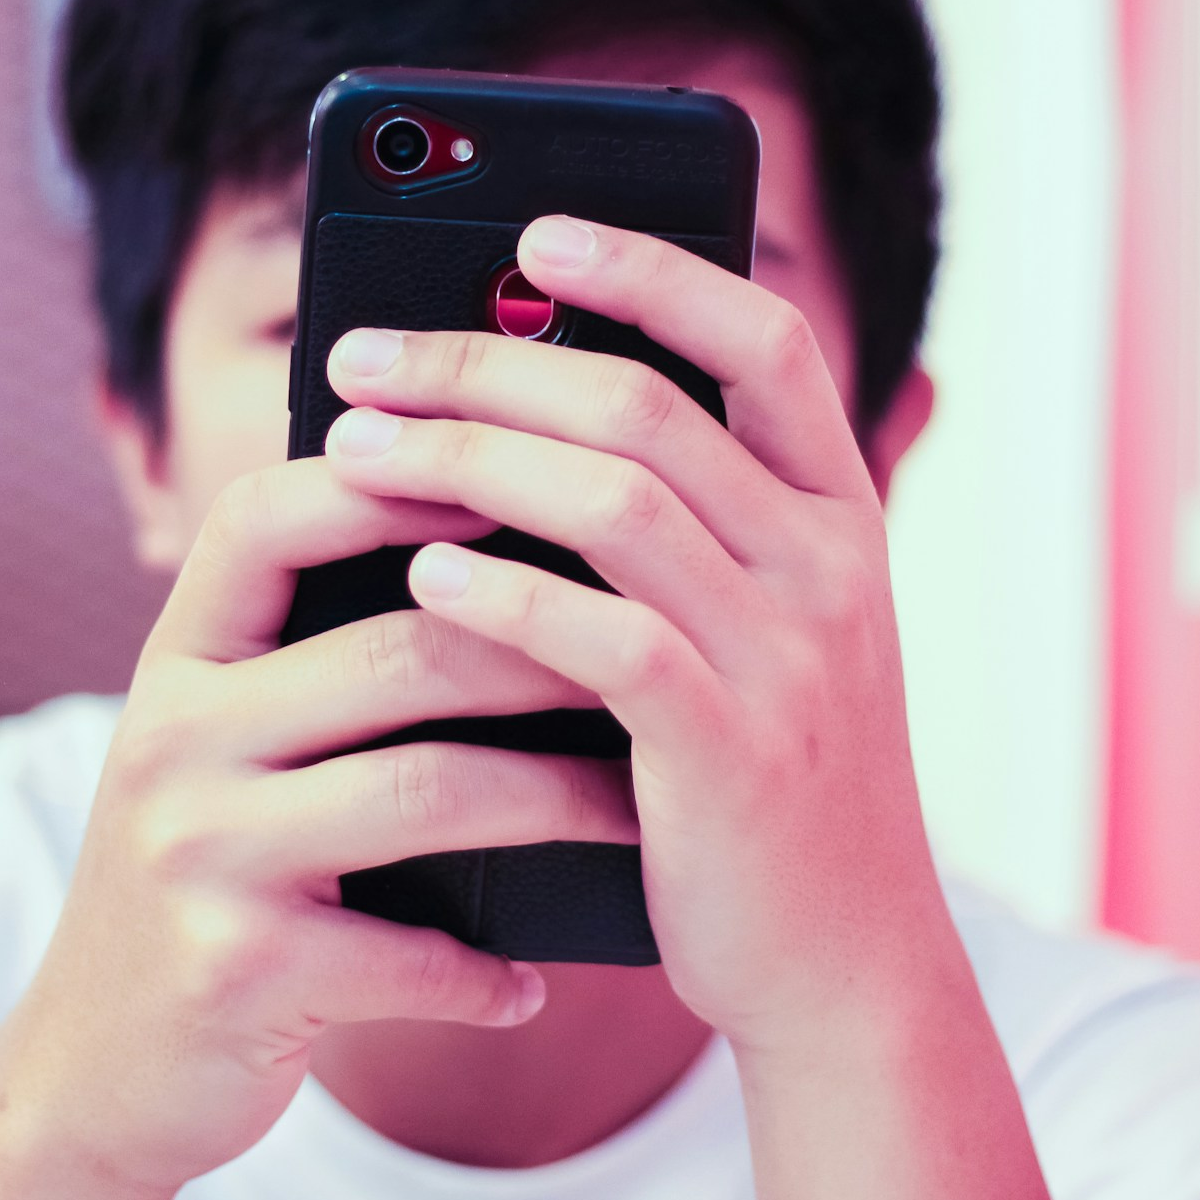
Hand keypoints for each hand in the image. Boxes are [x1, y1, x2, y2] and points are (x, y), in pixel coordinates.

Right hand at [0, 458, 638, 1194]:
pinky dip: (485, 973)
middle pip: (396, 652)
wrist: (93, 1073)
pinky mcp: (234, 972)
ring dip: (555, 799)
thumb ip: (307, 662)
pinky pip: (407, 955)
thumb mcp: (217, 752)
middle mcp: (172, 740)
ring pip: (425, 789)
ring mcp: (197, 855)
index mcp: (177, 663)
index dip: (392, 485)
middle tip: (660, 656)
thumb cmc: (204, 881)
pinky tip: (531, 981)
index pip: (266, 521)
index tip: (522, 472)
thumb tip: (502, 566)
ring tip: (634, 808)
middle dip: (547, 651)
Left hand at [319, 215, 954, 1054]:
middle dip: (487, 366)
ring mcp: (789, 660)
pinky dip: (503, 593)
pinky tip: (420, 569)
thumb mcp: (766, 627)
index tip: (534, 233)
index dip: (651, 271)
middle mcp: (832, 567)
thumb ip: (693, 523)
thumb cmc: (764, 777)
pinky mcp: (729, 756)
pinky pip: (604, 642)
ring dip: (467, 461)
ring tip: (355, 447)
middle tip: (364, 356)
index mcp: (842, 515)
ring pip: (619, 506)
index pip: (766, 341)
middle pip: (651, 410)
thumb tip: (525, 411)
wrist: (845, 966)